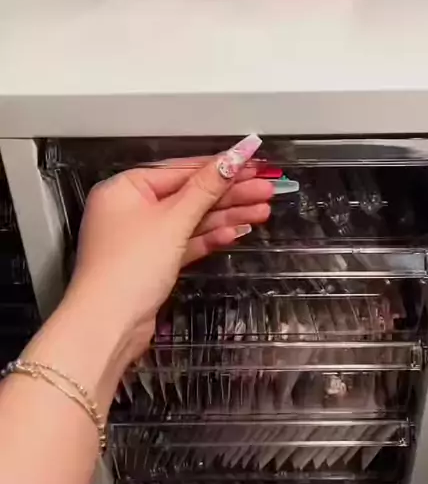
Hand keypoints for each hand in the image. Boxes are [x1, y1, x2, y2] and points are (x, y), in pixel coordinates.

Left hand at [67, 136, 272, 361]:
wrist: (107, 325)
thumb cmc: (128, 267)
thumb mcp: (173, 221)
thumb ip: (206, 189)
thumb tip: (232, 158)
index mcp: (125, 189)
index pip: (180, 170)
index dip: (219, 166)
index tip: (251, 162)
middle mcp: (130, 209)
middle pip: (188, 194)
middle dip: (228, 194)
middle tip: (265, 190)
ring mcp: (141, 238)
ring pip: (190, 219)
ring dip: (225, 216)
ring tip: (261, 211)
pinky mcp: (152, 263)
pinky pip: (185, 242)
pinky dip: (209, 237)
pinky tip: (235, 233)